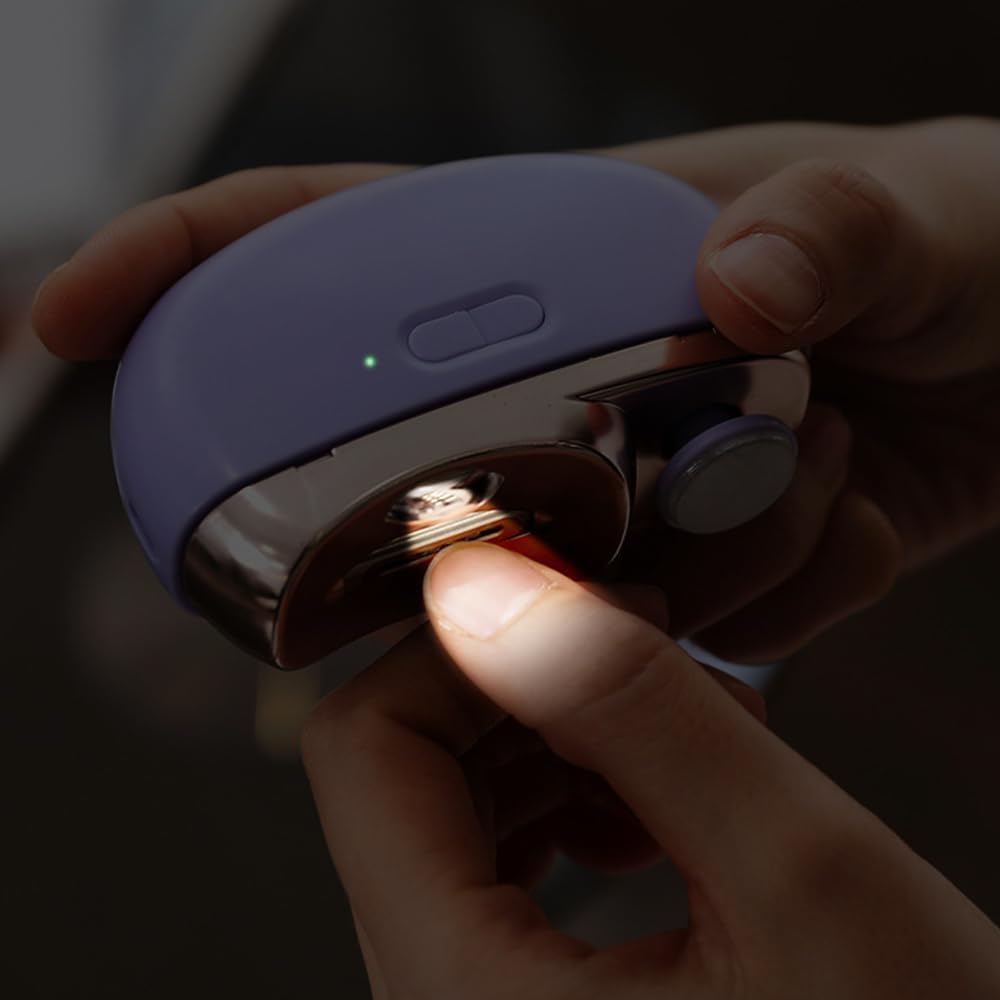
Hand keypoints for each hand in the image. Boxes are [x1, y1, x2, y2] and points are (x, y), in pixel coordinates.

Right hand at [32, 118, 999, 660]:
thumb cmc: (967, 245)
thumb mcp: (912, 215)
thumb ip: (828, 230)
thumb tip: (732, 276)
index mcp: (570, 251)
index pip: (342, 247)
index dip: (194, 268)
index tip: (77, 321)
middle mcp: (570, 369)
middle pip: (407, 451)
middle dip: (439, 519)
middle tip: (528, 546)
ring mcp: (620, 472)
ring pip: (539, 568)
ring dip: (653, 581)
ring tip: (796, 502)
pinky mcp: (685, 557)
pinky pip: (653, 627)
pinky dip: (743, 615)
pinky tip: (823, 548)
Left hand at [303, 542, 999, 998]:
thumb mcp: (799, 876)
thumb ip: (630, 712)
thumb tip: (488, 588)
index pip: (363, 753)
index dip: (454, 648)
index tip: (560, 593)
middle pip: (408, 783)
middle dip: (523, 690)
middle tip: (644, 648)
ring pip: (466, 822)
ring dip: (562, 745)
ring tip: (683, 732)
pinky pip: (513, 877)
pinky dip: (584, 808)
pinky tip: (670, 807)